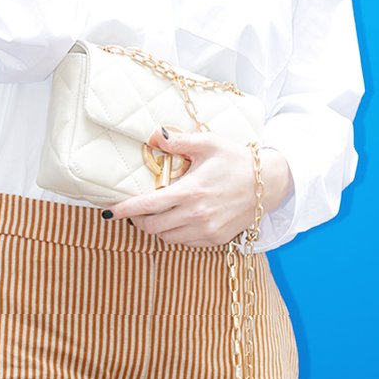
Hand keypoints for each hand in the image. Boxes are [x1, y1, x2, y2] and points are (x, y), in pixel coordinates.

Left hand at [103, 128, 294, 247]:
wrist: (270, 183)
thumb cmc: (237, 160)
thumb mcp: (208, 143)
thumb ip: (177, 141)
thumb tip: (153, 136)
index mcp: (191, 191)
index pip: (148, 205)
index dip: (125, 210)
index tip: (109, 212)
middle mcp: (197, 215)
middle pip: (152, 227)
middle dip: (139, 219)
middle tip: (138, 207)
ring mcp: (207, 231)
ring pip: (166, 238)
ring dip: (157, 227)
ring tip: (160, 211)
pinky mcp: (216, 240)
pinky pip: (184, 243)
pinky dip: (175, 234)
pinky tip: (180, 218)